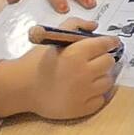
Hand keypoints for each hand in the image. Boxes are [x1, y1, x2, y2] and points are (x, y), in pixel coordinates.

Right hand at [0, 27, 120, 121]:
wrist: (22, 88)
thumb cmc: (37, 62)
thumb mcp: (53, 38)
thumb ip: (74, 25)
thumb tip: (94, 26)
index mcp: (77, 54)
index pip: (105, 44)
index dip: (110, 42)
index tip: (111, 42)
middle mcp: (84, 73)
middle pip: (109, 62)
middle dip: (104, 58)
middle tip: (95, 59)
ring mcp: (84, 93)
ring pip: (108, 81)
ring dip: (101, 76)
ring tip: (88, 75)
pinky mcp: (82, 109)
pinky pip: (101, 99)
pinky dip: (96, 94)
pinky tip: (85, 90)